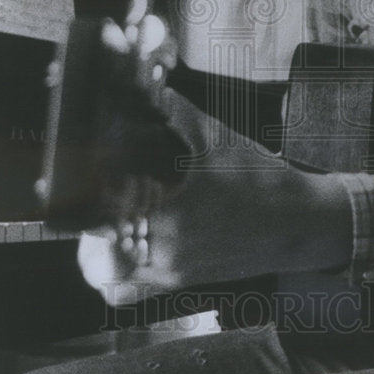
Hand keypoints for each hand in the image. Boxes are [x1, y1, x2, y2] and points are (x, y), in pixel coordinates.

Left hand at [71, 0, 351, 302]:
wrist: (302, 222)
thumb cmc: (263, 180)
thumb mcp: (217, 138)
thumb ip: (174, 111)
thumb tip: (143, 83)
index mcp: (169, 215)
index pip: (98, 220)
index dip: (79, 202)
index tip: (71, 182)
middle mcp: (165, 253)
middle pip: (94, 255)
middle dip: (85, 227)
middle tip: (91, 197)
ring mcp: (172, 274)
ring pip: (107, 277)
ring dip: (98, 249)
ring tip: (109, 217)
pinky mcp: (182, 283)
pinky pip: (130, 290)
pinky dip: (119, 271)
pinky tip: (131, 239)